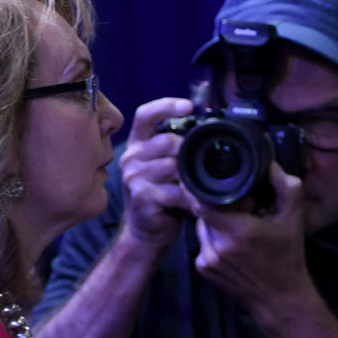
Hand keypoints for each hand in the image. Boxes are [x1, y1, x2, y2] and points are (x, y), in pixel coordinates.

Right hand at [117, 97, 196, 251]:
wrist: (146, 231)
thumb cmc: (161, 196)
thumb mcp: (166, 166)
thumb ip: (178, 148)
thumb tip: (206, 127)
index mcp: (138, 144)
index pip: (146, 115)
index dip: (167, 106)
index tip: (189, 106)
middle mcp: (131, 157)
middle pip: (167, 141)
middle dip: (189, 153)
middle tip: (200, 167)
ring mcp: (133, 177)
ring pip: (173, 166)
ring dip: (191, 178)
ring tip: (199, 187)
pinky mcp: (141, 197)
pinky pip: (175, 191)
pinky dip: (190, 197)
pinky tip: (195, 202)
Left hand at [188, 162, 313, 311]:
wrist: (279, 299)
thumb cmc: (288, 257)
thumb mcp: (293, 220)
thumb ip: (286, 188)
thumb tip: (270, 164)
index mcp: (237, 230)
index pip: (201, 202)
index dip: (201, 189)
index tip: (206, 179)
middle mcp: (217, 246)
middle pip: (202, 213)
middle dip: (215, 205)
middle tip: (236, 207)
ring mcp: (207, 259)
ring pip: (201, 227)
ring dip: (214, 222)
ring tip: (236, 226)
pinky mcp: (203, 269)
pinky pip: (202, 244)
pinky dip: (213, 239)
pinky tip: (232, 245)